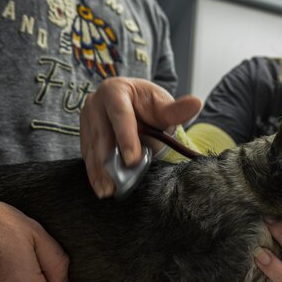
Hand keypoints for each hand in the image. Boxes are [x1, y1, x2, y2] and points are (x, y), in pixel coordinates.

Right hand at [80, 77, 200, 197]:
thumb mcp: (164, 107)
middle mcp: (96, 102)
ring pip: (92, 147)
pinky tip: (101, 187)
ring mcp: (87, 119)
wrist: (134, 106)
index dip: (125, 138)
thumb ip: (177, 110)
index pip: (120, 115)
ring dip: (98, 171)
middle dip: (109, 161)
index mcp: (116, 90)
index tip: (132, 160)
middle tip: (117, 183)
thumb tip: (196, 104)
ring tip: (107, 190)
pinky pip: (87, 154)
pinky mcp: (84, 133)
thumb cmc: (150, 106)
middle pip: (102, 134)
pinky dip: (94, 172)